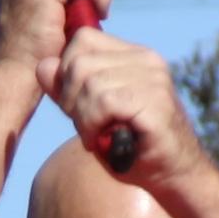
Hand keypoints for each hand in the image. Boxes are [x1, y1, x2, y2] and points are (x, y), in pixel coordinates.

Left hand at [51, 23, 198, 185]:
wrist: (176, 177)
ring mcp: (153, 78)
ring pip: (89, 83)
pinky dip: (94, 125)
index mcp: (134, 56)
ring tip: (97, 136)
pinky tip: (104, 141)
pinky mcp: (155, 101)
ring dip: (83, 118)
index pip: (83, 39)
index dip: (67, 72)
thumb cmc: (135, 149)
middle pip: (79, 61)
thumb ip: (68, 92)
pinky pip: (104, 102)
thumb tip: (42, 66)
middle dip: (70, 99)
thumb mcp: (93, 116)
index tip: (76, 106)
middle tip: (85, 127)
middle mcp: (146, 60)